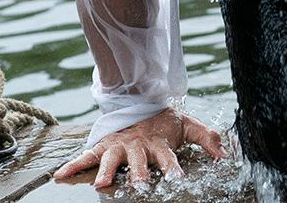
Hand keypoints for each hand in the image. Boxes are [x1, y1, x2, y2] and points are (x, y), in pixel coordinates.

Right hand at [53, 108, 226, 186]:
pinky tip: (60, 176)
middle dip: (138, 173)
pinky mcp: (103, 146)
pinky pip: (86, 155)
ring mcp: (118, 145)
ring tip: (102, 185)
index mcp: (158, 143)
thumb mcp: (188, 126)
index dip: (172, 167)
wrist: (139, 102)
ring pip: (111, 159)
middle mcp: (137, 145)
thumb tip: (225, 154)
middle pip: (138, 160)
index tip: (176, 178)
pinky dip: (73, 165)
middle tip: (139, 184)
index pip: (167, 156)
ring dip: (107, 171)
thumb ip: (207, 138)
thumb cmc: (164, 122)